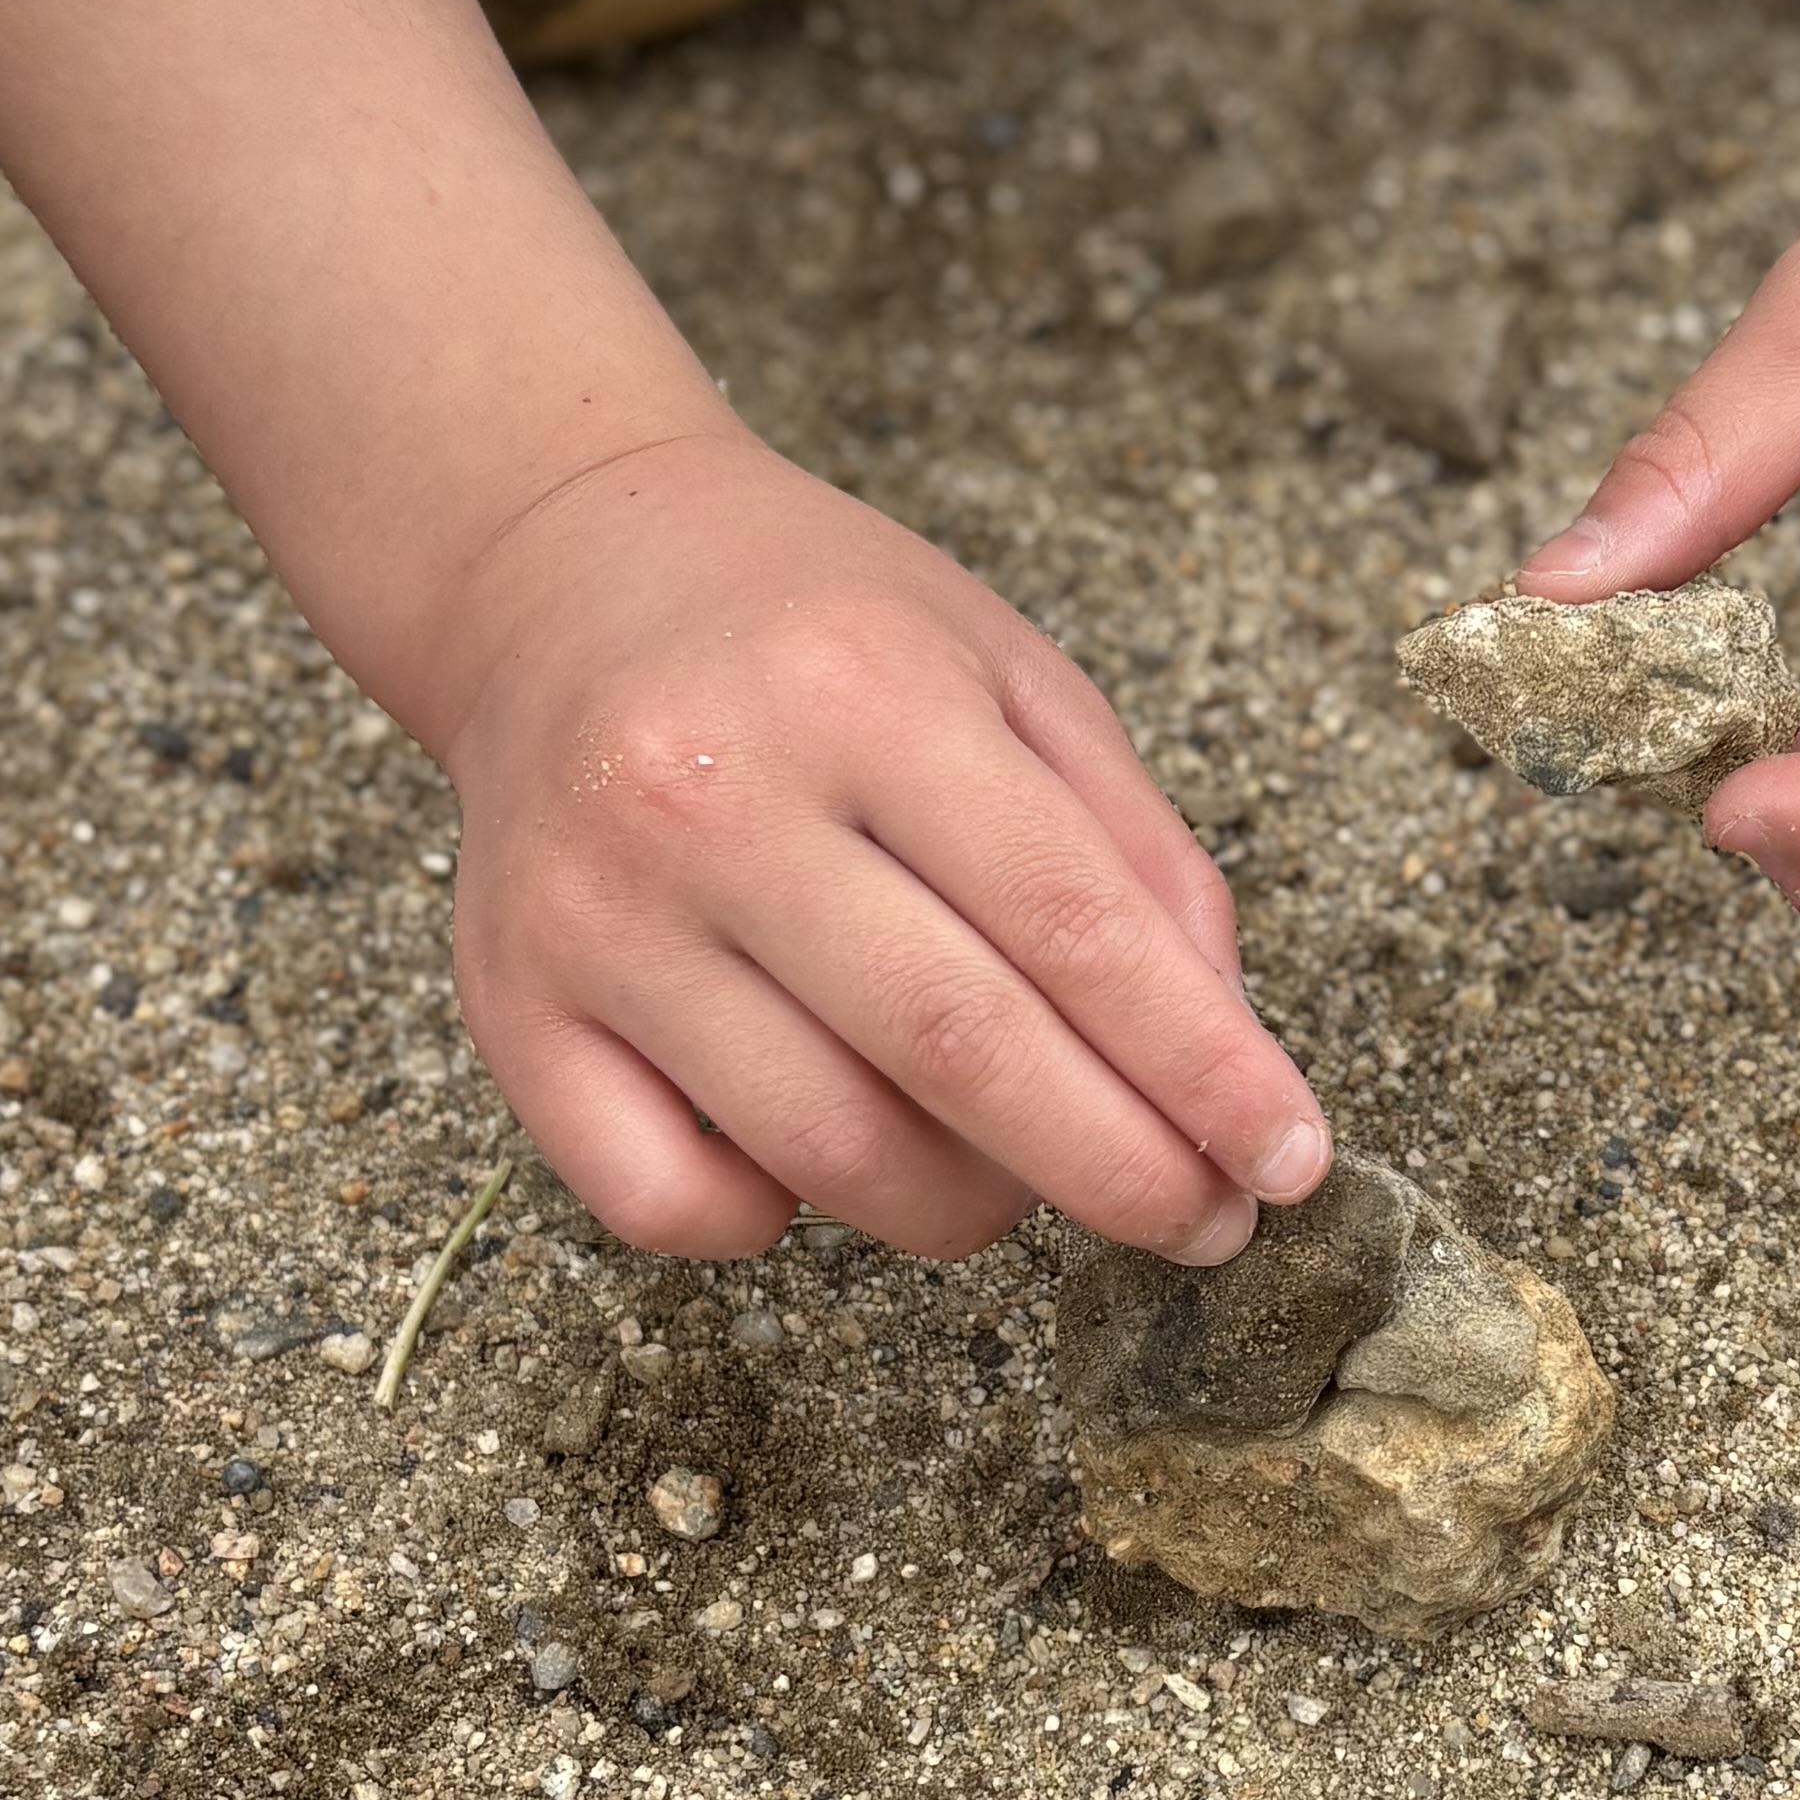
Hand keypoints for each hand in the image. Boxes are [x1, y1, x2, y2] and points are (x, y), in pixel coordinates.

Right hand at [433, 428, 1334, 1263]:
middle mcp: (712, 799)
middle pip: (961, 1050)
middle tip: (1202, 1224)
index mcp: (867, 693)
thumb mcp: (1012, 676)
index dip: (1203, 1070)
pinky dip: (773, 1224)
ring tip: (1017, 1171)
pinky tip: (818, 1154)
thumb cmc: (819, 637)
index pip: (1074, 924)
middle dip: (1119, 1171)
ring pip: (828, 1152)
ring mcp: (599, 915)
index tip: (1290, 1165)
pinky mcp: (510, 1009)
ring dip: (969, 1206)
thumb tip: (1223, 1061)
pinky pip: (667, 1205)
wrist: (561, 575)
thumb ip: (1138, 854)